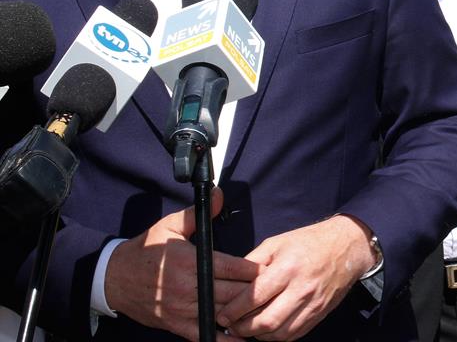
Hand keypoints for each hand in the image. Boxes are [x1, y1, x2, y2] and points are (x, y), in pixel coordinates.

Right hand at [105, 187, 260, 341]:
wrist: (114, 279)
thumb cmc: (145, 251)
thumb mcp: (169, 226)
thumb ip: (198, 214)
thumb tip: (218, 195)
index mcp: (189, 261)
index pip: (231, 268)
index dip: (254, 270)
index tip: (271, 269)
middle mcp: (187, 287)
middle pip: (231, 293)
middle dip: (254, 292)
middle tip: (276, 290)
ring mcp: (181, 309)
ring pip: (221, 313)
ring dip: (243, 314)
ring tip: (265, 310)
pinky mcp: (175, 325)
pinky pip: (203, 335)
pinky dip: (223, 338)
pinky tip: (241, 337)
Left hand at [217, 214, 376, 339]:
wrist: (347, 246)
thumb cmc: (311, 242)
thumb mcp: (277, 243)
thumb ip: (253, 263)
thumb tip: (231, 282)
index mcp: (288, 268)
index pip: (255, 297)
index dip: (234, 310)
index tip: (223, 314)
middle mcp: (301, 289)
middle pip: (266, 322)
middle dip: (243, 328)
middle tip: (232, 324)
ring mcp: (312, 304)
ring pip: (279, 333)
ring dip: (259, 335)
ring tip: (248, 328)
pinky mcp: (319, 314)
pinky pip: (294, 335)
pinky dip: (277, 336)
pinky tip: (269, 328)